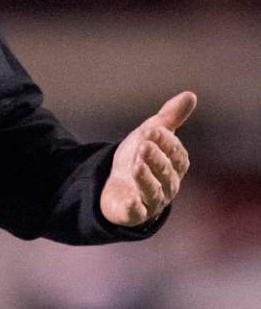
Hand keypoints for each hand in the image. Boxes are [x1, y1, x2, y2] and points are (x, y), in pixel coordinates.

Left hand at [99, 91, 195, 227]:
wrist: (117, 186)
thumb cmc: (139, 158)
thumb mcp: (151, 135)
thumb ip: (170, 118)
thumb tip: (190, 95)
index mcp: (175, 166)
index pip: (175, 154)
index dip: (166, 142)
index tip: (152, 129)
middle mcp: (168, 185)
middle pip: (165, 172)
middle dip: (156, 158)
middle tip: (143, 144)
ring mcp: (151, 201)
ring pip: (152, 190)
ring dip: (146, 177)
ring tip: (136, 164)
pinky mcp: (134, 213)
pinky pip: (136, 212)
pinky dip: (134, 206)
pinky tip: (129, 200)